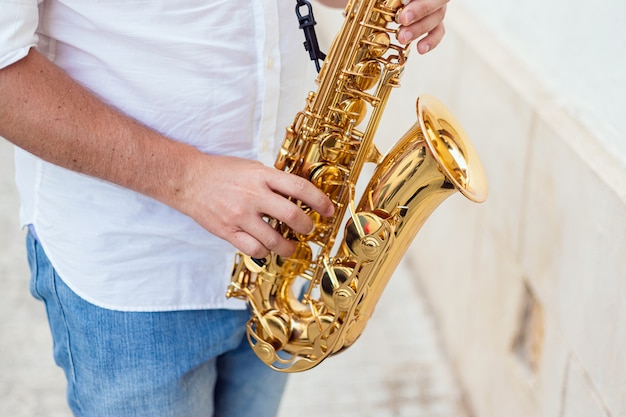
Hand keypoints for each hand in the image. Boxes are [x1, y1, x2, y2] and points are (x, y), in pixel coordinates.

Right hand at [180, 154, 334, 258]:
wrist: (187, 179)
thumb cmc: (221, 172)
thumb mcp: (252, 168)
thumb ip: (273, 180)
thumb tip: (299, 194)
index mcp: (262, 176)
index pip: (300, 188)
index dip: (320, 201)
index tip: (329, 210)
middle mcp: (253, 196)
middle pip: (292, 217)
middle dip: (308, 227)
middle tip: (309, 229)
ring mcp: (240, 216)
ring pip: (275, 240)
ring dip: (288, 246)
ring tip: (289, 245)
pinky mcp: (228, 231)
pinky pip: (254, 250)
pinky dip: (265, 252)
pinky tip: (266, 248)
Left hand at [397, 0, 448, 53]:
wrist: (399, 4)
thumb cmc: (394, 0)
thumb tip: (394, 1)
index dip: (419, 1)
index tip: (402, 2)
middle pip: (437, 0)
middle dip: (420, 10)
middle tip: (402, 19)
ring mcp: (437, 7)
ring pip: (437, 17)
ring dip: (419, 29)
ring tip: (402, 38)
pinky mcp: (435, 22)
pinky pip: (438, 32)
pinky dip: (431, 41)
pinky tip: (420, 49)